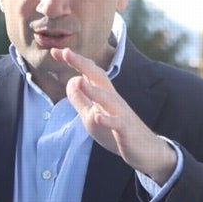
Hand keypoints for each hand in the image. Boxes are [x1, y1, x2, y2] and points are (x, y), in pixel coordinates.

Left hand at [52, 48, 175, 182]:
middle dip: (82, 64)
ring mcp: (120, 114)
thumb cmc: (116, 131)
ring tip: (79, 81)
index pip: (87, 73)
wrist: (146, 149)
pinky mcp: (126, 130)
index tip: (56, 51)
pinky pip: (116, 124)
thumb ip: (81, 100)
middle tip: (66, 52)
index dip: (74, 62)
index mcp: (104, 95)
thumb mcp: (92, 116)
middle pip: (98, 77)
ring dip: (93, 90)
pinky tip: (97, 117)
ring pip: (107, 99)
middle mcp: (113, 100)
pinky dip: (107, 120)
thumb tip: (72, 81)